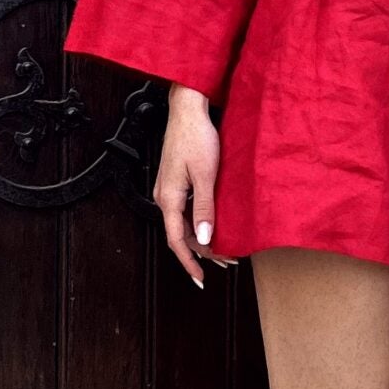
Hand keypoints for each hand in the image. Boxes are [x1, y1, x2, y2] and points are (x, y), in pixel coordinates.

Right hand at [155, 83, 222, 286]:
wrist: (188, 110)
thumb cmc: (196, 137)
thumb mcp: (206, 175)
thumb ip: (205, 208)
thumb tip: (204, 239)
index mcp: (168, 198)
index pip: (176, 241)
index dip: (189, 262)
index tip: (200, 278)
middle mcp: (164, 197)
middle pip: (180, 234)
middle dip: (201, 252)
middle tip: (224, 263)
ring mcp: (168, 189)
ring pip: (183, 223)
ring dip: (201, 238)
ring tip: (223, 248)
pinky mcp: (175, 181)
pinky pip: (185, 210)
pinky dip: (199, 222)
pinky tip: (213, 225)